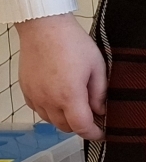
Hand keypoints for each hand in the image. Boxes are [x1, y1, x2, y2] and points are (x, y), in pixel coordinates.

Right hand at [15, 14, 106, 139]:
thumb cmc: (72, 43)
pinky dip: (51, 111)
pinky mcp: (26, 90)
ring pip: (51, 121)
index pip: (82, 127)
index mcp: (69, 96)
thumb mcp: (97, 67)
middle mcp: (48, 100)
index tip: (103, 133)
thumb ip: (100, 93)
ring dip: (65, 120)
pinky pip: (39, 110)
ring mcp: (34, 96)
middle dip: (81, 127)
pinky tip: (61, 100)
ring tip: (78, 108)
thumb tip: (101, 111)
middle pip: (65, 127)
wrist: (45, 28)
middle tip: (94, 118)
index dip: (94, 134)